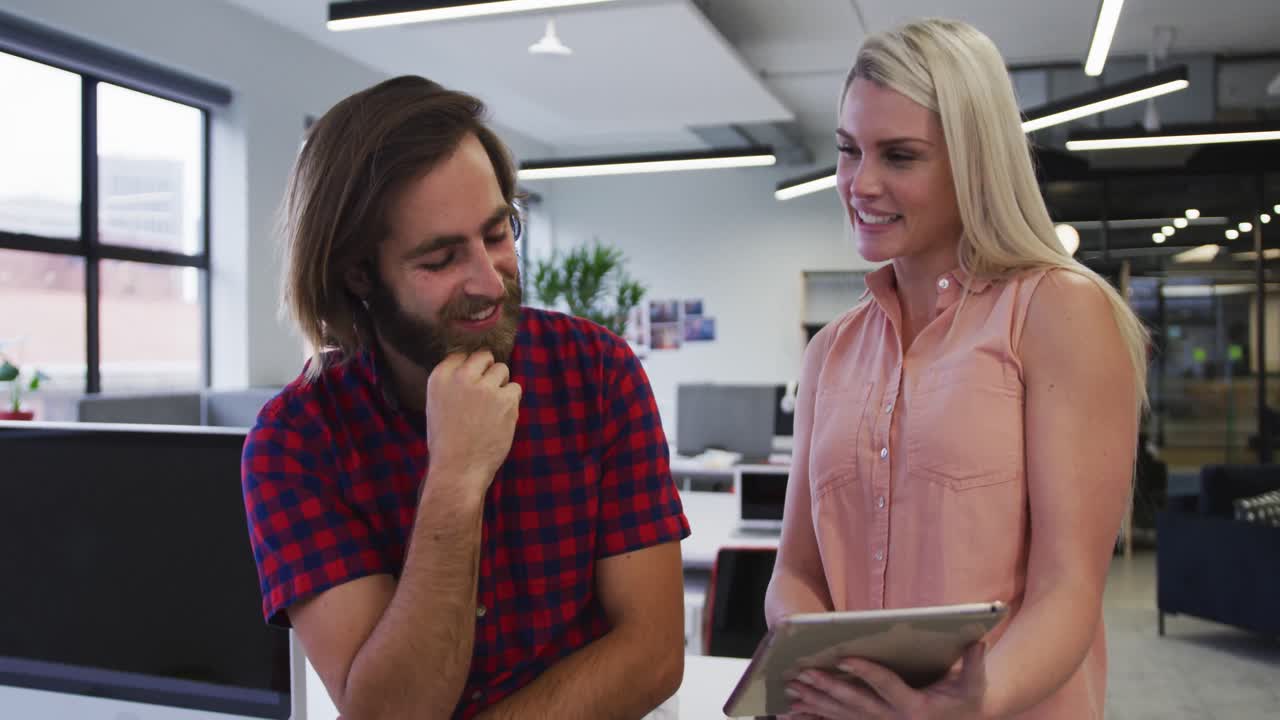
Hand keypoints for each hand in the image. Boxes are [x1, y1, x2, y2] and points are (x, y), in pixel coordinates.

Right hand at [425, 351, 521, 485]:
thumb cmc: (446, 443)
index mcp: (440, 378)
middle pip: (484, 356)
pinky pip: (515, 388)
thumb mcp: (436, 405)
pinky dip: (512, 401)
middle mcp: (462, 377)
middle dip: (488, 370)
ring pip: (502, 369)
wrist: (458, 468)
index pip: (461, 355)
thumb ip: (451, 385)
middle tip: (486, 390)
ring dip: (501, 385)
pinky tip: (501, 417)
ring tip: (493, 407)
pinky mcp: (505, 399)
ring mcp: (485, 387)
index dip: (470, 367)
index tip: (472, 380)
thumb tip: (471, 369)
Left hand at [784, 642, 986, 719]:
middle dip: (827, 687)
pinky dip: (816, 718)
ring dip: (815, 701)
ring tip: (791, 688)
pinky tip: (793, 713)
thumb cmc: (966, 701)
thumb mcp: (974, 686)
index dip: (866, 671)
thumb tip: (978, 642)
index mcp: (915, 706)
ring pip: (841, 715)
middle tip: (803, 673)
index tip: (845, 657)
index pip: (886, 685)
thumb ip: (974, 665)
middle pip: (855, 702)